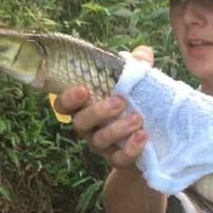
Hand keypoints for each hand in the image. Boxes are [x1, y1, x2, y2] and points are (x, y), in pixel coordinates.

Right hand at [53, 46, 153, 168]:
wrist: (149, 138)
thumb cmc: (133, 103)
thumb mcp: (135, 83)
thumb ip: (137, 66)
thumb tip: (142, 53)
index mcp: (85, 106)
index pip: (63, 104)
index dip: (67, 98)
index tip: (83, 89)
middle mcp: (88, 127)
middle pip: (80, 123)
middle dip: (98, 112)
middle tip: (119, 101)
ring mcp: (101, 145)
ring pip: (98, 141)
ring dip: (117, 129)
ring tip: (138, 119)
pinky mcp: (116, 160)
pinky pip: (118, 159)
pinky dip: (130, 149)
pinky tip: (142, 137)